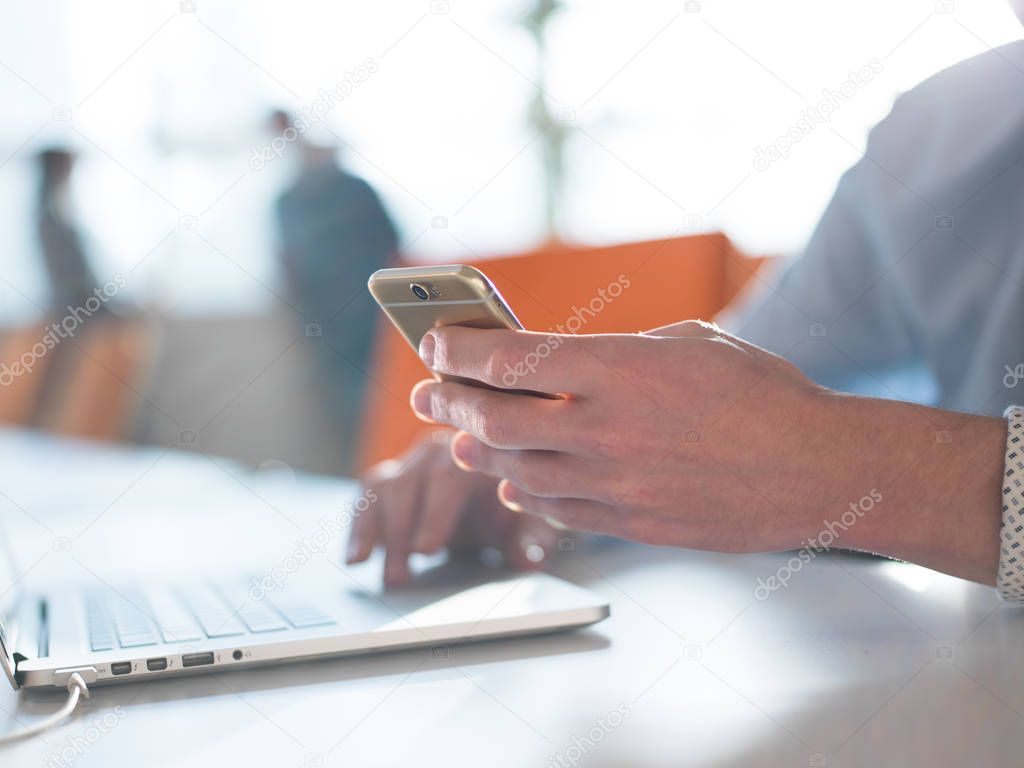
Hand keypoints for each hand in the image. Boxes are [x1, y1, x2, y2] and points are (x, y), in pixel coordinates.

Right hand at [346, 431, 558, 584]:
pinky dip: (358, 527)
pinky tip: (356, 558)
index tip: (426, 550)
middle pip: (410, 483)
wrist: (498, 504)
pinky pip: (366, 500)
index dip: (436, 513)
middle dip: (401, 531)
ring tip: (368, 567)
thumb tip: (527, 559)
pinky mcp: (387, 481)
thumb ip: (527, 541)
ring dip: (374, 531)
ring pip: (383, 489)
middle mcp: (437, 450)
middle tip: (398, 575)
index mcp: (477, 453)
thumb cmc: (516, 512)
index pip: (451, 477)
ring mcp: (410, 463)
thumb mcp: (529, 526)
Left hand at [410, 321, 839, 553]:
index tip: (437, 344)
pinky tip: (510, 481)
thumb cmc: (762, 393)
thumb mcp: (687, 343)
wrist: (819, 470)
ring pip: (514, 469)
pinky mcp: (630, 523)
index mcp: (617, 369)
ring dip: (476, 449)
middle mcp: (603, 428)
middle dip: (447, 401)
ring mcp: (613, 483)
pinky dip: (523, 492)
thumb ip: (615, 356)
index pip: (508, 360)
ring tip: (458, 436)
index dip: (459, 352)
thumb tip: (559, 368)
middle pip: (494, 418)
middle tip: (426, 394)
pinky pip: (555, 511)